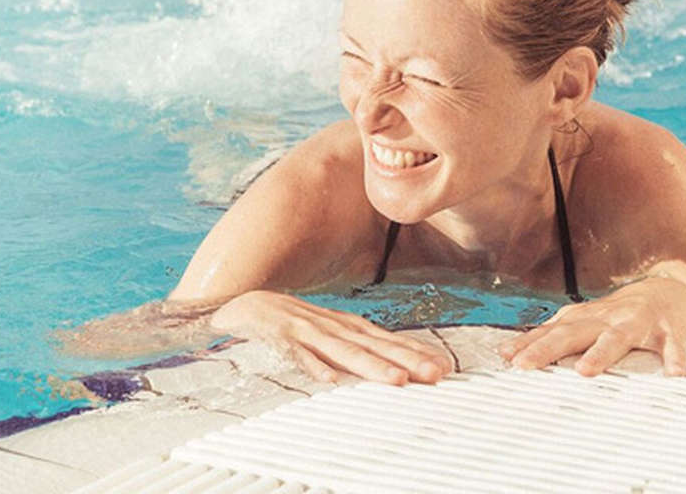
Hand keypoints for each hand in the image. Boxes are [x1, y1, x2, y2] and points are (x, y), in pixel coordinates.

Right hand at [210, 290, 451, 385]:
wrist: (242, 305)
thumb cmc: (287, 322)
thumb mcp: (324, 332)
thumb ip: (351, 348)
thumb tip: (386, 366)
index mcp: (341, 326)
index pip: (384, 340)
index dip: (413, 353)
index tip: (443, 367)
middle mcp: (328, 327)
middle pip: (372, 346)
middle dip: (405, 360)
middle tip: (436, 375)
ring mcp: (304, 332)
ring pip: (341, 351)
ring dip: (370, 366)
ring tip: (396, 381)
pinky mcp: (278, 338)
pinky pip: (297, 356)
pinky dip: (313, 365)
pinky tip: (329, 379)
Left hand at [498, 277, 685, 376]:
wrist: (667, 292)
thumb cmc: (618, 314)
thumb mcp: (585, 321)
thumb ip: (553, 336)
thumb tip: (510, 353)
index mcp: (584, 318)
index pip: (550, 331)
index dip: (527, 344)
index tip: (505, 357)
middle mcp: (606, 318)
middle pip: (572, 334)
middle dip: (546, 349)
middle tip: (525, 365)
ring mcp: (635, 323)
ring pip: (616, 338)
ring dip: (600, 353)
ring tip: (584, 370)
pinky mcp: (667, 330)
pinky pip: (671, 346)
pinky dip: (673, 359)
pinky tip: (673, 375)